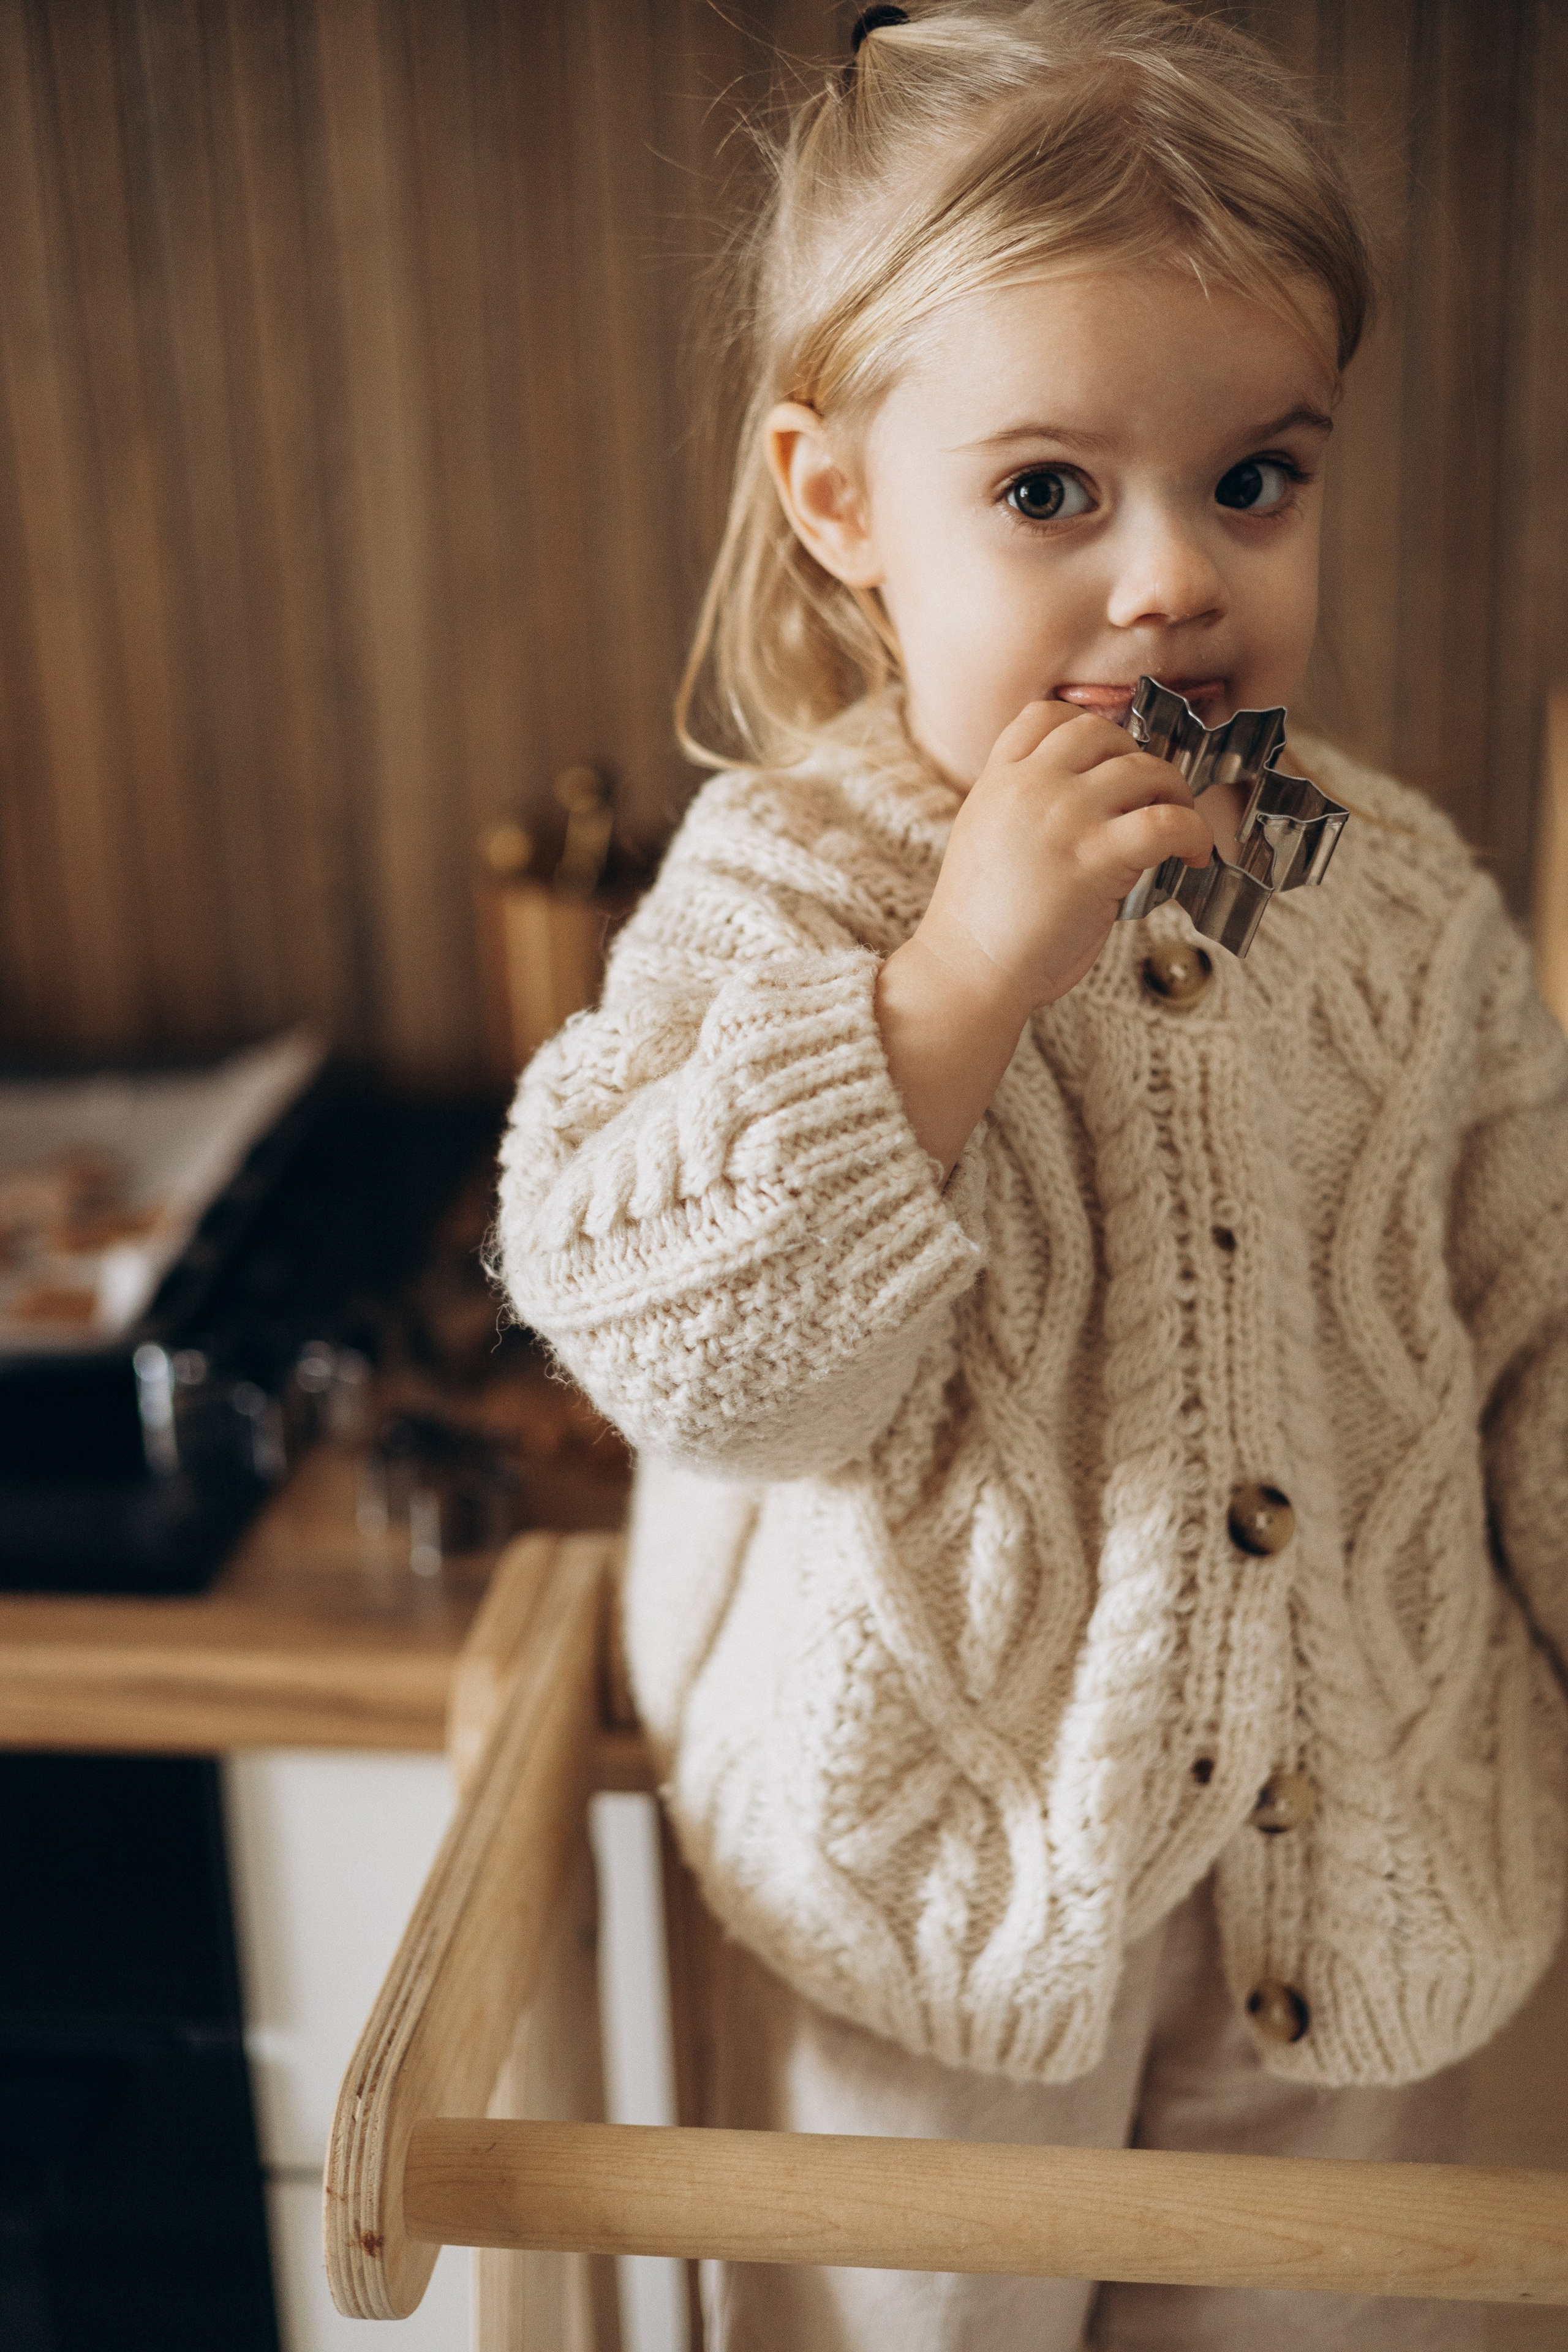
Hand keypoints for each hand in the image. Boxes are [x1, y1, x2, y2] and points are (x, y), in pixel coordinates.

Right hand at [917, 699, 1214, 1017]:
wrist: (968, 970)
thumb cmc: (979, 924)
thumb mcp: (984, 839)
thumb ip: (1024, 808)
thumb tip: (1083, 803)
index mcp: (999, 781)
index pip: (1046, 715)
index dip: (1087, 728)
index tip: (1109, 758)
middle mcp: (1032, 787)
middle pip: (1102, 732)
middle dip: (1135, 755)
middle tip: (1150, 795)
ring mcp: (1065, 817)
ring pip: (1144, 769)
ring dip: (1175, 792)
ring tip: (1179, 829)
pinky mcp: (1097, 858)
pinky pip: (1167, 821)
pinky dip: (1194, 832)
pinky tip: (1193, 855)